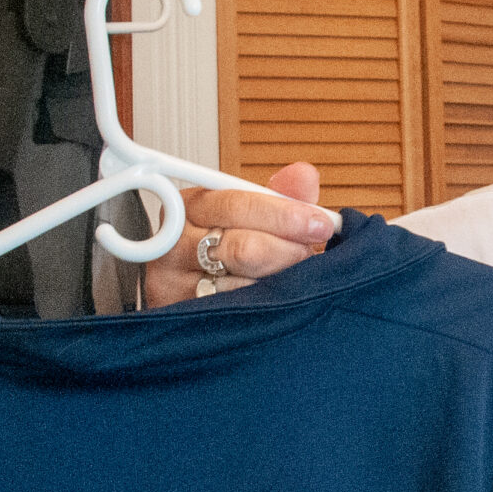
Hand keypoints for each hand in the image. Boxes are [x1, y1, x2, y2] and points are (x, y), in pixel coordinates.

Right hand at [145, 161, 335, 307]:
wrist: (193, 286)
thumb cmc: (228, 244)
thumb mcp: (253, 214)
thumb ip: (281, 195)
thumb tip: (304, 176)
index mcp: (191, 206)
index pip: (237, 206)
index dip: (284, 216)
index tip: (318, 224)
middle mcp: (175, 243)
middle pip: (241, 248)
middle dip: (288, 251)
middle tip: (309, 252)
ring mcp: (173, 284)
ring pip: (242, 286)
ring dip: (279, 282)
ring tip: (293, 276)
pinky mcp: (183, 316)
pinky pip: (235, 315)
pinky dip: (263, 308)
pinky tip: (275, 299)